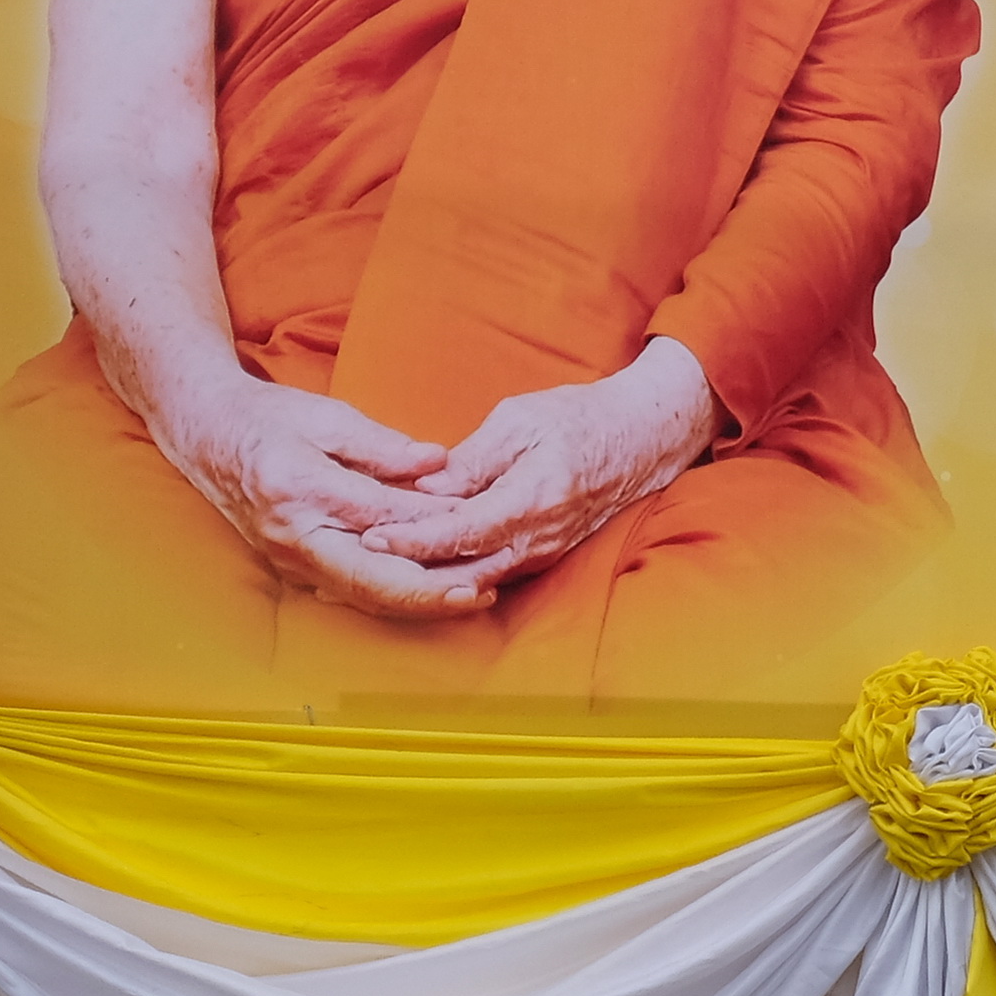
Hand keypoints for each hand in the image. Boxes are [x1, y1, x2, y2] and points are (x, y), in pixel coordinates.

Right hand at [140, 371, 479, 618]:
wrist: (207, 436)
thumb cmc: (269, 418)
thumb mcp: (327, 416)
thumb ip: (382, 445)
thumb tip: (437, 462)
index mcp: (300, 487)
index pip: (379, 516)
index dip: (433, 524)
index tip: (479, 525)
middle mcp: (293, 534)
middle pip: (371, 577)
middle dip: (430, 591)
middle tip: (481, 590)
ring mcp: (290, 559)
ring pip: (362, 594)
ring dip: (418, 602)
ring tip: (472, 597)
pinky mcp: (294, 568)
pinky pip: (349, 591)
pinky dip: (393, 597)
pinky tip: (432, 595)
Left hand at [361, 340, 721, 593]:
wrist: (640, 439)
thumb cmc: (580, 418)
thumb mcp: (521, 419)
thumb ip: (473, 460)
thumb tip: (426, 491)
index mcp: (533, 497)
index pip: (460, 531)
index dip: (411, 539)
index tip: (370, 535)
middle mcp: (539, 536)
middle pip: (461, 569)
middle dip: (407, 569)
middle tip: (354, 562)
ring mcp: (543, 552)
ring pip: (474, 578)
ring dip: (426, 576)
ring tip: (376, 569)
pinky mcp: (542, 556)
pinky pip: (491, 573)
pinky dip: (453, 573)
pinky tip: (419, 567)